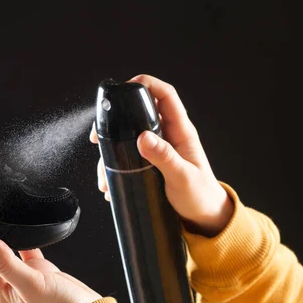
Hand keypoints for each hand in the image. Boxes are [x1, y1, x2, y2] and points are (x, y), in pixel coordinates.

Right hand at [91, 74, 233, 236]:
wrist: (204, 218)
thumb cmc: (200, 196)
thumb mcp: (182, 177)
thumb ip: (164, 157)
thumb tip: (143, 137)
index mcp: (181, 131)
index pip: (165, 95)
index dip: (146, 85)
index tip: (125, 88)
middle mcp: (168, 135)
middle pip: (138, 114)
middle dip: (115, 122)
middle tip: (97, 137)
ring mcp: (158, 148)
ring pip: (128, 137)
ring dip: (111, 153)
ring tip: (103, 175)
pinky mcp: (149, 162)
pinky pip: (127, 156)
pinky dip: (114, 167)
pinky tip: (109, 183)